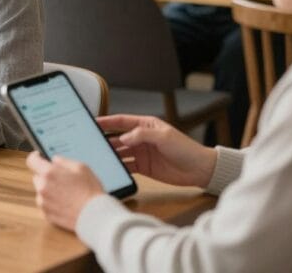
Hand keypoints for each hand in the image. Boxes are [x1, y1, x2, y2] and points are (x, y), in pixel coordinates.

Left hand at [26, 152, 104, 230]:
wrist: (95, 215)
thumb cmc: (90, 191)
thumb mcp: (81, 167)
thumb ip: (63, 161)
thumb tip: (54, 160)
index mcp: (49, 173)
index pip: (32, 160)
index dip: (36, 157)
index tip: (40, 157)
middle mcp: (42, 187)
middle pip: (37, 176)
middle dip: (47, 176)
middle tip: (62, 179)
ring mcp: (43, 202)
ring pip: (41, 191)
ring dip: (49, 189)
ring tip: (66, 193)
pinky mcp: (46, 214)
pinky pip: (45, 204)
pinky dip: (52, 202)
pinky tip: (66, 203)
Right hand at [97, 114, 216, 187]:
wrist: (200, 169)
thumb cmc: (185, 149)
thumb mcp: (163, 137)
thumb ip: (142, 135)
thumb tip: (122, 138)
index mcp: (146, 125)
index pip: (121, 121)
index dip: (107, 121)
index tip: (93, 122)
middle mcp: (141, 138)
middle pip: (118, 138)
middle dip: (105, 139)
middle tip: (91, 143)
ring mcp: (142, 153)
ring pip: (121, 152)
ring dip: (111, 154)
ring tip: (99, 157)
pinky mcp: (144, 168)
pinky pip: (127, 166)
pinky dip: (119, 167)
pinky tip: (112, 168)